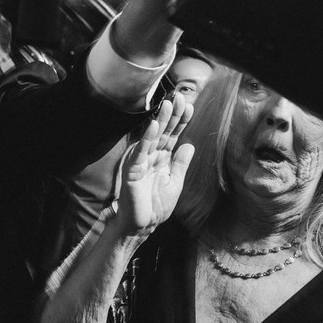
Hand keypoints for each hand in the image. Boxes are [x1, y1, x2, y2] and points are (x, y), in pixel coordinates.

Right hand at [111, 94, 195, 237]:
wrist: (141, 226)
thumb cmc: (155, 206)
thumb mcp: (174, 183)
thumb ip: (180, 164)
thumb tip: (189, 145)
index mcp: (162, 159)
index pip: (173, 136)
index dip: (181, 122)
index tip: (189, 106)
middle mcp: (151, 156)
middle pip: (164, 132)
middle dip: (172, 115)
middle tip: (180, 97)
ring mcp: (140, 161)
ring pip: (153, 137)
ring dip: (161, 120)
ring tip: (169, 104)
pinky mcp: (132, 170)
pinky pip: (141, 152)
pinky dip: (147, 138)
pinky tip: (154, 126)